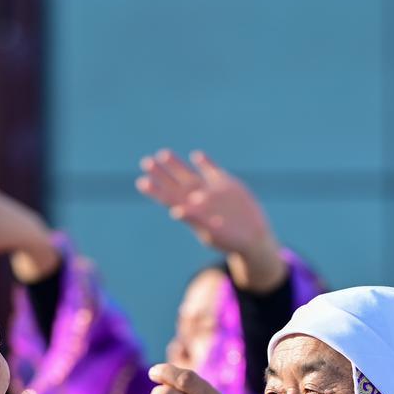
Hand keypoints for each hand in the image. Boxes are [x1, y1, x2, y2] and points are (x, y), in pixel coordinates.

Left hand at [136, 149, 286, 291]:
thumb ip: (194, 218)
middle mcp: (198, 199)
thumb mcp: (211, 231)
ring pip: (190, 176)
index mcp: (191, 210)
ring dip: (176, 165)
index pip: (169, 197)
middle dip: (161, 173)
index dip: (156, 190)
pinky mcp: (226, 186)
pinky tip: (196, 156)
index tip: (141, 182)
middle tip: (145, 162)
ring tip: (162, 154)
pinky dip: (205, 163)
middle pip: (176, 183)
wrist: (252, 237)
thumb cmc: (229, 239)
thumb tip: (176, 210)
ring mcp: (211, 191)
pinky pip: (213, 172)